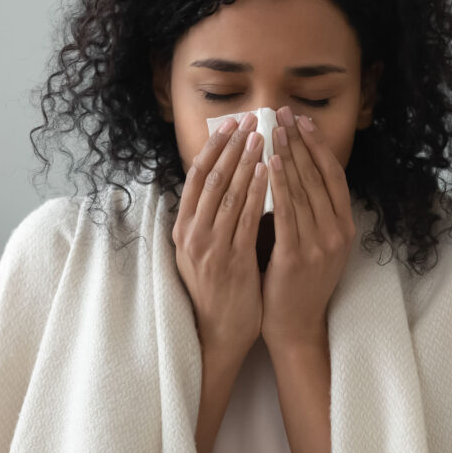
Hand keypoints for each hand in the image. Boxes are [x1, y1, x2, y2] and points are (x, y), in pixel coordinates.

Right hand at [174, 112, 269, 361]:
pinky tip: (269, 172)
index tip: (229, 124)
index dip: (213, 147)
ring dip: (245, 161)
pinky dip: (257, 192)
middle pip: (210, 178)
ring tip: (262, 136)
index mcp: (182, 229)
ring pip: (227, 193)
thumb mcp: (201, 251)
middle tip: (250, 119)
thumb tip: (223, 183)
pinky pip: (245, 218)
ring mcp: (210, 247)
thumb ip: (208, 220)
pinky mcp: (231, 261)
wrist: (217, 333)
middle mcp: (191, 234)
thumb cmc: (216, 291)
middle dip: (231, 145)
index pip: (196, 177)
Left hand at [261, 107, 355, 352]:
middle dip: (298, 142)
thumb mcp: (314, 243)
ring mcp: (320, 245)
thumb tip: (291, 169)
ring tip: (272, 130)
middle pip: (318, 176)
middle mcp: (338, 232)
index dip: (317, 145)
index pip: (333, 175)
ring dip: (287, 155)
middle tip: (282, 114)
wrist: (295, 325)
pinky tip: (268, 164)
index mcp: (344, 227)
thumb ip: (309, 211)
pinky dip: (278, 185)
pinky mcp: (298, 256)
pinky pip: (288, 212)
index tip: (301, 120)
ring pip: (303, 190)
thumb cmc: (297, 282)